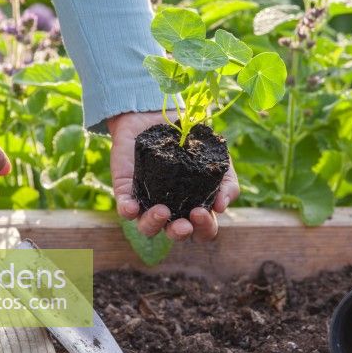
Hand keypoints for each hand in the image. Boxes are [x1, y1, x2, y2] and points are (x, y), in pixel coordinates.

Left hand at [107, 111, 238, 242]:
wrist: (158, 117)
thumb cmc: (190, 142)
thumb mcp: (215, 158)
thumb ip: (226, 181)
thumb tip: (222, 205)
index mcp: (193, 207)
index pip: (202, 230)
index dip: (204, 228)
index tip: (201, 212)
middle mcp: (171, 210)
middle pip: (175, 234)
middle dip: (180, 233)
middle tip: (184, 223)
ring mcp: (147, 202)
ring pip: (148, 228)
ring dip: (154, 225)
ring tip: (162, 210)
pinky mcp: (126, 191)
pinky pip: (125, 208)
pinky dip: (128, 210)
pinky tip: (133, 206)